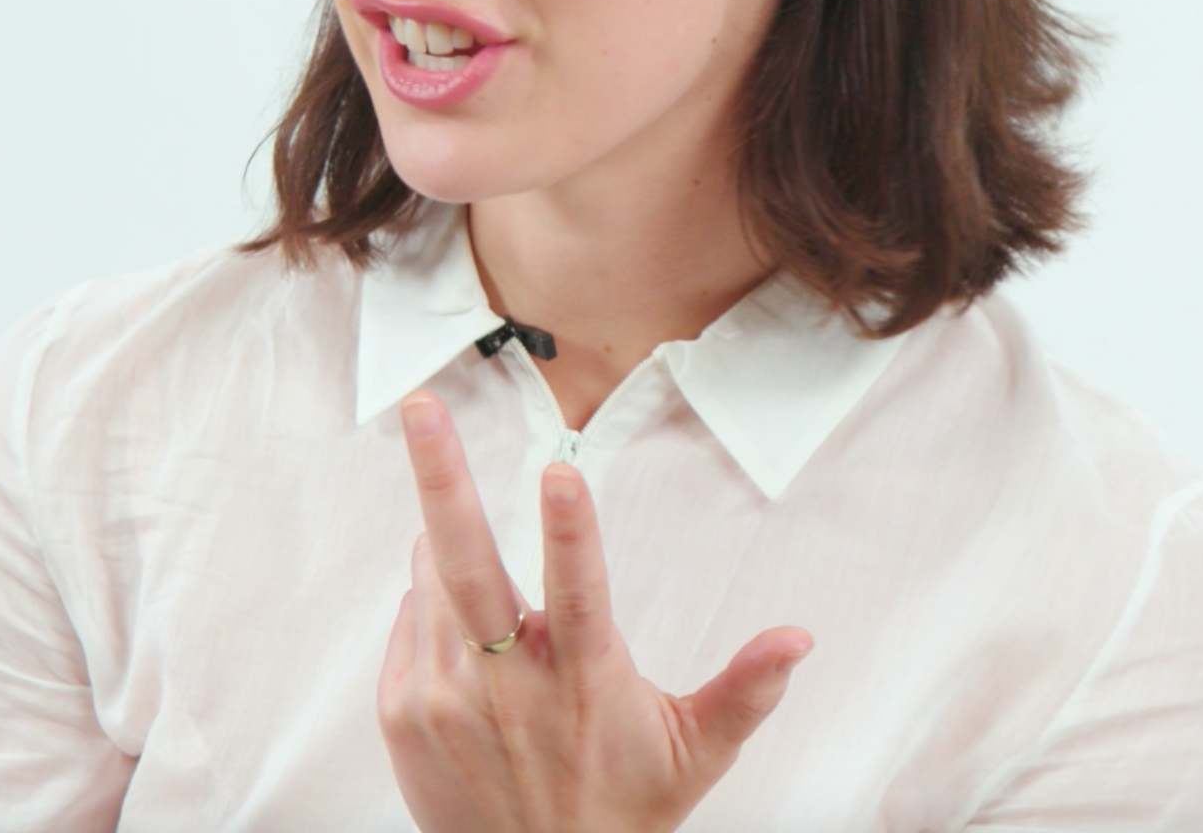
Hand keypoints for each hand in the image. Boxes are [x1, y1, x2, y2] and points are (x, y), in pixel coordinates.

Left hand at [377, 391, 812, 832]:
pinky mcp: (403, 713)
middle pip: (466, 564)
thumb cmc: (621, 810)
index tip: (559, 468)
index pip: (578, 591)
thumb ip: (744, 691)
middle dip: (442, 479)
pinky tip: (460, 620)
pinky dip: (430, 603)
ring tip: (457, 531)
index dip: (571, 528)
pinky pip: (411, 624)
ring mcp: (445, 698)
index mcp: (583, 677)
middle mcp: (507, 685)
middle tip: (419, 410)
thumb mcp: (693, 755)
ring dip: (445, 543)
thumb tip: (799, 638)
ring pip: (435, 582)